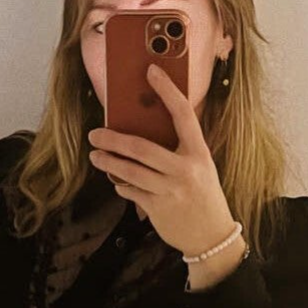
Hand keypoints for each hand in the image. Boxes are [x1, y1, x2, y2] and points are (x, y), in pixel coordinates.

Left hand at [87, 64, 236, 254]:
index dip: (167, 90)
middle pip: (141, 148)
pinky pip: (131, 191)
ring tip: (95, 156)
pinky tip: (117, 181)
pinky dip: (121, 185)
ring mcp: (170, 191)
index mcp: (199, 153)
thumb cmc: (203, 196)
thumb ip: (179, 150)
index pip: (183, 114)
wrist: (212, 237)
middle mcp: (185, 170)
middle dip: (113, 140)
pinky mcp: (158, 209)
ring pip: (130, 172)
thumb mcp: (200, 168)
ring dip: (108, 162)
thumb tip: (144, 129)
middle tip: (95, 134)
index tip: (152, 71)